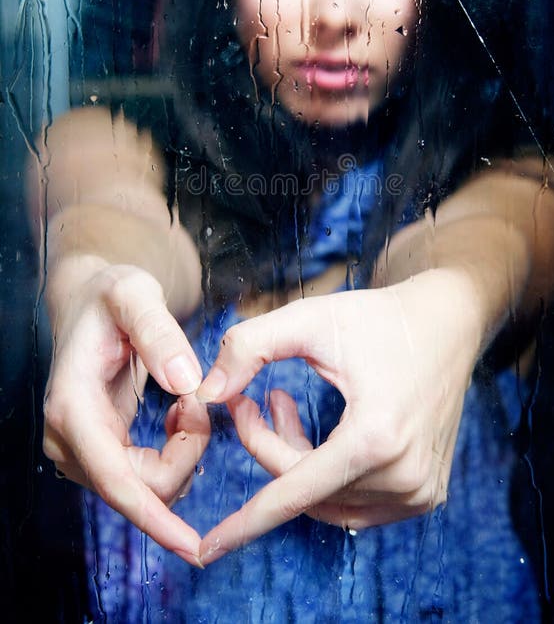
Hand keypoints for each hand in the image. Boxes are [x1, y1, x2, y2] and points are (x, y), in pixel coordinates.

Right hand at [42, 256, 208, 565]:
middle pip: (141, 487)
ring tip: (188, 400)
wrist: (92, 300)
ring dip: (183, 450)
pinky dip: (175, 450)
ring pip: (149, 485)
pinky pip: (149, 474)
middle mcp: (68, 437)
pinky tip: (179, 413)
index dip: (154, 516)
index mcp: (72, 406)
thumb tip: (186, 382)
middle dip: (186, 452)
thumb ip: (159, 333)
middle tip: (199, 400)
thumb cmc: (112, 294)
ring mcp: (82, 448)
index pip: (114, 478)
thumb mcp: (136, 295)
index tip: (191, 545)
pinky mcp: (99, 450)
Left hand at [195, 268, 483, 565]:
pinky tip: (318, 430)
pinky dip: (324, 473)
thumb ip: (249, 348)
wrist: (446, 323)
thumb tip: (206, 395)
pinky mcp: (425, 493)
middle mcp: (403, 475)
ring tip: (283, 404)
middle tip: (256, 399)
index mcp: (375, 438)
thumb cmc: (378, 318)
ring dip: (294, 459)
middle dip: (268, 445)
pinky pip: (353, 501)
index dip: (244, 523)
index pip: (293, 494)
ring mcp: (418, 491)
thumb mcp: (310, 319)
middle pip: (304, 488)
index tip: (203, 549)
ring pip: (325, 499)